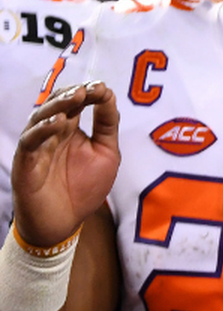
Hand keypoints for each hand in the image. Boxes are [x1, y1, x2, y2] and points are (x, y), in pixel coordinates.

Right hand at [12, 82, 119, 248]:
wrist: (64, 223)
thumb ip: (107, 125)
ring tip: (75, 98)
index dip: (88, 92)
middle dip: (73, 93)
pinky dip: (42, 130)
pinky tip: (58, 124)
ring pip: (40, 118)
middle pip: (56, 105)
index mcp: (71, 129)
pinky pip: (30, 142)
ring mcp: (37, 146)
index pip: (76, 102)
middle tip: (90, 89)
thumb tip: (109, 95)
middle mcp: (52, 134)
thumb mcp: (106, 153)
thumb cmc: (84, 188)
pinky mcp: (25, 162)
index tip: (103, 87)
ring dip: (57, 106)